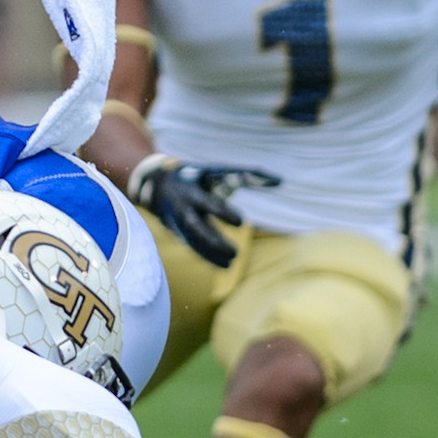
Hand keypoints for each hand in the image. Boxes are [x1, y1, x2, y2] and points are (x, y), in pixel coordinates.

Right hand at [127, 155, 279, 269]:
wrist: (156, 185)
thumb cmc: (199, 177)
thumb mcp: (218, 172)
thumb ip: (249, 175)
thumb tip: (281, 181)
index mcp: (193, 189)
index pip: (208, 202)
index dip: (223, 212)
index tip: (241, 222)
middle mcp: (183, 207)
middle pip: (196, 227)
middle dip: (214, 241)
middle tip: (236, 253)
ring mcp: (177, 222)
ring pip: (193, 242)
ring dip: (212, 254)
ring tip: (233, 262)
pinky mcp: (176, 232)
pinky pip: (191, 248)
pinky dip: (207, 257)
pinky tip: (224, 265)